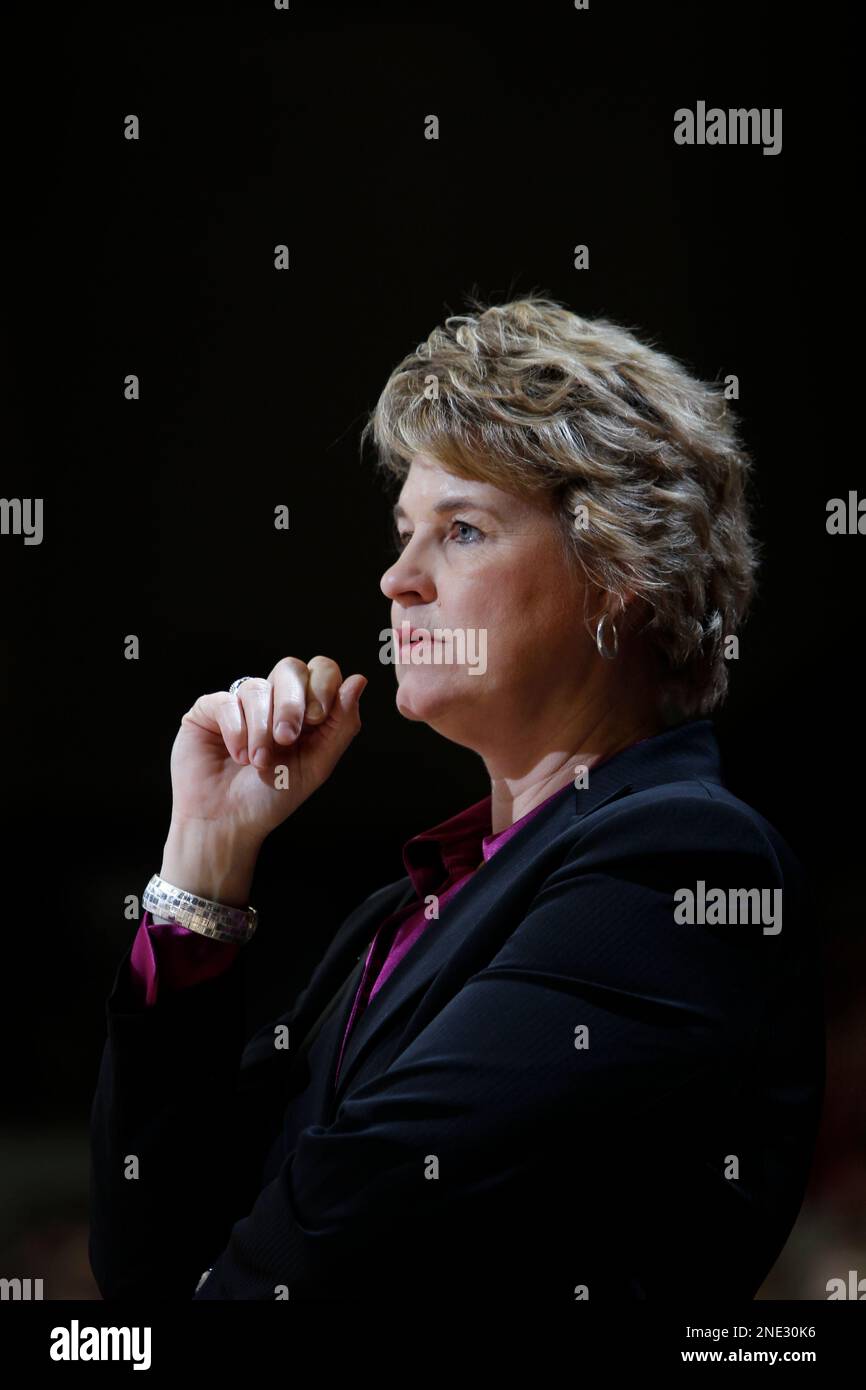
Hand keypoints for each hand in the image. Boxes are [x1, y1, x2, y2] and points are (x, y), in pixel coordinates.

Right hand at [166, 656, 366, 849]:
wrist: (229, 822)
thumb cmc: (273, 797)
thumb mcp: (317, 764)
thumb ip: (341, 724)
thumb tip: (358, 680)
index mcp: (304, 709)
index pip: (321, 670)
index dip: (323, 685)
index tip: (317, 719)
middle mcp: (273, 700)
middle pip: (290, 668)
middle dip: (292, 705)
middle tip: (286, 739)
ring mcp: (240, 702)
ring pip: (257, 688)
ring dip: (261, 729)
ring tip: (259, 762)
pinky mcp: (209, 710)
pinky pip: (226, 702)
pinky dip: (236, 730)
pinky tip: (237, 756)